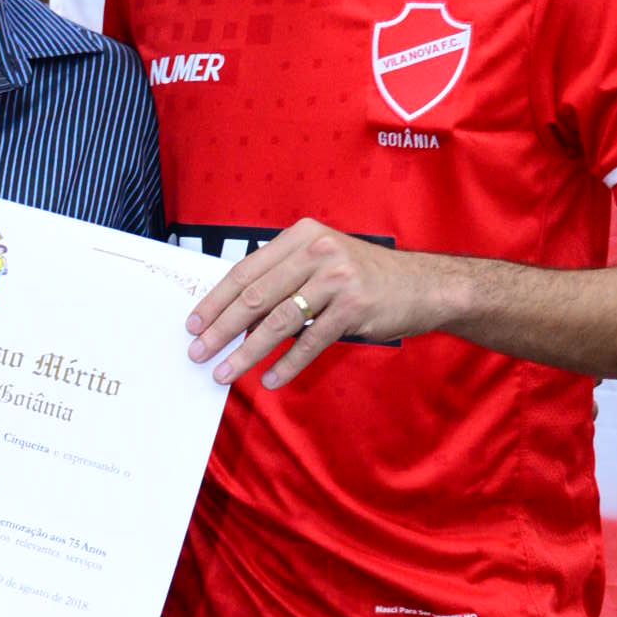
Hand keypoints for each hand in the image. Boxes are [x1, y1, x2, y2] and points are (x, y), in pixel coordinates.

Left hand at [187, 218, 455, 389]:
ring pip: (279, 322)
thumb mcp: (321, 262)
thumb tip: (235, 315)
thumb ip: (283, 278)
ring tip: (225, 372)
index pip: (245, 271)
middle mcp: (317, 251)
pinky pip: (311, 342)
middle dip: (222, 329)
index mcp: (301, 236)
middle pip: (256, 297)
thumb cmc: (363, 276)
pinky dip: (287, 364)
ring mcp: (337, 278)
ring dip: (247, 352)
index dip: (216, 300)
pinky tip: (269, 380)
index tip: (193, 323)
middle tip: (198, 352)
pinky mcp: (354, 306)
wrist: (422, 285)